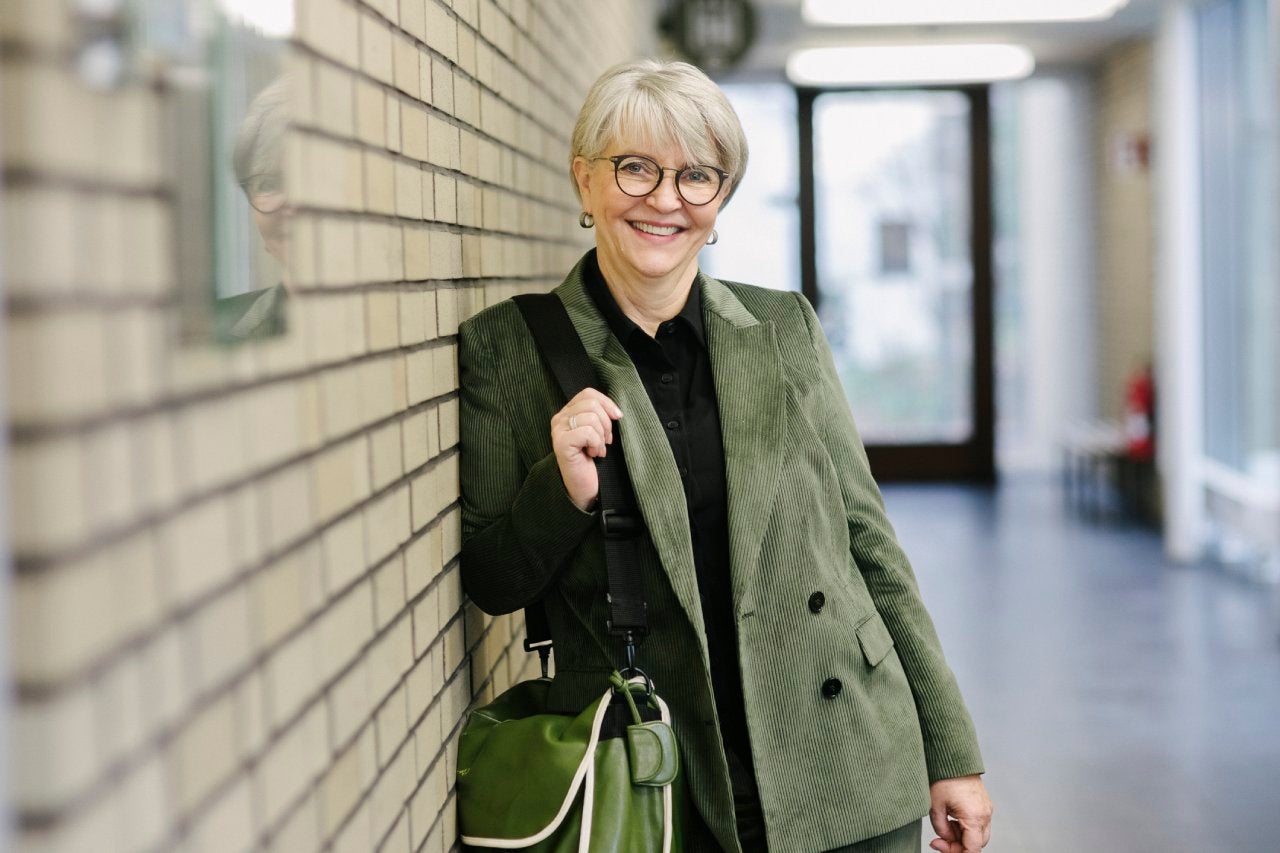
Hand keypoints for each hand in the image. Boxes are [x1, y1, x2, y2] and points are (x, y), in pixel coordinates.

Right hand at [552, 389, 622, 510]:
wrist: (583, 486)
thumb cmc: (592, 459)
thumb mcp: (598, 432)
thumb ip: (600, 416)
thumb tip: (616, 412)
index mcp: (567, 412)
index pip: (588, 393)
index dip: (606, 403)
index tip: (617, 418)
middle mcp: (559, 419)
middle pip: (591, 403)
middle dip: (606, 423)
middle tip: (605, 441)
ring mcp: (558, 431)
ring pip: (591, 417)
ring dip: (601, 437)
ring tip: (597, 450)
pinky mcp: (561, 444)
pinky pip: (588, 432)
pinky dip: (596, 444)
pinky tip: (593, 455)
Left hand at [928, 775, 991, 852]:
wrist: (952, 757)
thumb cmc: (943, 777)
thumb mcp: (935, 806)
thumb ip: (941, 829)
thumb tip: (945, 840)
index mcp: (974, 817)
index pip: (973, 849)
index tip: (943, 849)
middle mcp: (985, 814)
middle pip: (977, 844)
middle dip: (959, 846)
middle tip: (939, 840)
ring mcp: (987, 809)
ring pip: (978, 835)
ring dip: (963, 837)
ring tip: (946, 824)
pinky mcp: (984, 804)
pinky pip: (979, 823)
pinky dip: (966, 827)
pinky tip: (953, 818)